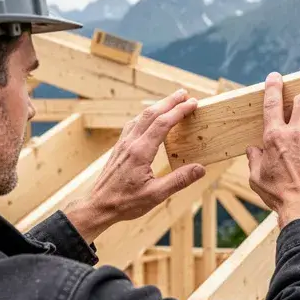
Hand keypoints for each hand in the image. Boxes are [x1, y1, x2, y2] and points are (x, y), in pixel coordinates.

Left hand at [64, 89, 206, 241]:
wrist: (98, 206)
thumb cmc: (125, 203)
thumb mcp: (155, 195)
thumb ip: (179, 181)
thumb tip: (201, 168)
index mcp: (140, 152)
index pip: (163, 123)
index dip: (179, 111)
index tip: (193, 103)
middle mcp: (130, 143)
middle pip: (151, 113)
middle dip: (169, 101)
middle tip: (185, 93)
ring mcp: (123, 144)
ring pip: (141, 116)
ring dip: (157, 106)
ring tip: (171, 101)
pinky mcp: (119, 148)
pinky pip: (133, 124)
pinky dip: (146, 116)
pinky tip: (149, 118)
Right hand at [245, 72, 299, 227]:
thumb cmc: (280, 195)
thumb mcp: (257, 179)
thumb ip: (253, 160)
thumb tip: (253, 149)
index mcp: (274, 138)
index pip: (272, 104)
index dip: (273, 87)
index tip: (275, 77)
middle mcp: (296, 133)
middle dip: (299, 101)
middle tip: (298, 108)